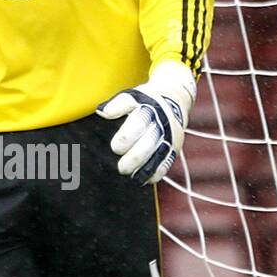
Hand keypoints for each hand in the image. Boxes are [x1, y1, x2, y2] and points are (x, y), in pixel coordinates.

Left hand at [96, 61, 195, 184]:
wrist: (175, 99)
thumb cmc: (146, 101)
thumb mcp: (133, 97)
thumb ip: (118, 105)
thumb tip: (102, 112)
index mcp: (150, 110)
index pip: (139, 124)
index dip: (126, 137)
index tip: (115, 148)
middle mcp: (162, 124)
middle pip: (149, 143)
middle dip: (134, 158)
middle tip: (121, 167)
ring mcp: (170, 138)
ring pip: (158, 156)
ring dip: (144, 168)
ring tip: (131, 176)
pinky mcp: (174, 148)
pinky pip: (167, 163)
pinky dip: (156, 173)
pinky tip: (145, 179)